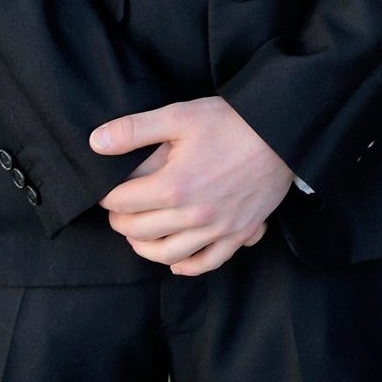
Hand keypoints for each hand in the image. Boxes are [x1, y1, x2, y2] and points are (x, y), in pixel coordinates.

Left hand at [92, 97, 293, 275]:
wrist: (286, 131)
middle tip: (120, 208)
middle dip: (121, 220)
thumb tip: (95, 142)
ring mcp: (218, 228)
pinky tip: (175, 261)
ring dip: (144, 247)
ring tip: (138, 234)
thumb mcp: (182, 115)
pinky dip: (186, 266)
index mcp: (173, 186)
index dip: (107, 196)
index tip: (107, 190)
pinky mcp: (240, 233)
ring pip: (166, 254)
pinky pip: (207, 262)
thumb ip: (135, 129)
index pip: (121, 202)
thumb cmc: (234, 121)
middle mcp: (193, 215)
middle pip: (138, 230)